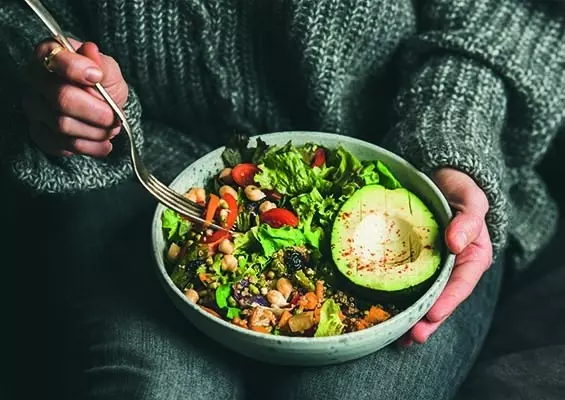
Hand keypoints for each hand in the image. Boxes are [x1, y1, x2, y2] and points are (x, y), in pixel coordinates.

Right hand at [22, 39, 127, 156]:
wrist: (103, 109)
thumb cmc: (103, 85)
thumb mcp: (109, 71)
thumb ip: (101, 64)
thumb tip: (91, 51)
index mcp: (50, 55)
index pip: (55, 60)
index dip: (77, 70)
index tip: (98, 77)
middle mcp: (35, 80)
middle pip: (61, 98)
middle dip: (96, 112)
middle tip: (114, 117)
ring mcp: (34, 108)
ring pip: (63, 125)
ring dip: (96, 131)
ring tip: (112, 129)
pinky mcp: (39, 133)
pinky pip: (62, 145)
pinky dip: (90, 147)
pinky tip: (104, 144)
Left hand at [399, 168, 492, 345]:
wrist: (439, 178)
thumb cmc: (459, 189)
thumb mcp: (471, 199)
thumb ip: (469, 220)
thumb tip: (456, 243)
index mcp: (472, 257)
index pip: (461, 284)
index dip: (448, 301)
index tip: (432, 314)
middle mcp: (452, 268)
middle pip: (441, 299)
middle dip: (427, 320)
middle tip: (412, 336)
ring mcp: (431, 267)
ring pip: (422, 297)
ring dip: (411, 318)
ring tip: (398, 337)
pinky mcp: (411, 262)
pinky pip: (404, 282)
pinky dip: (395, 299)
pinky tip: (383, 313)